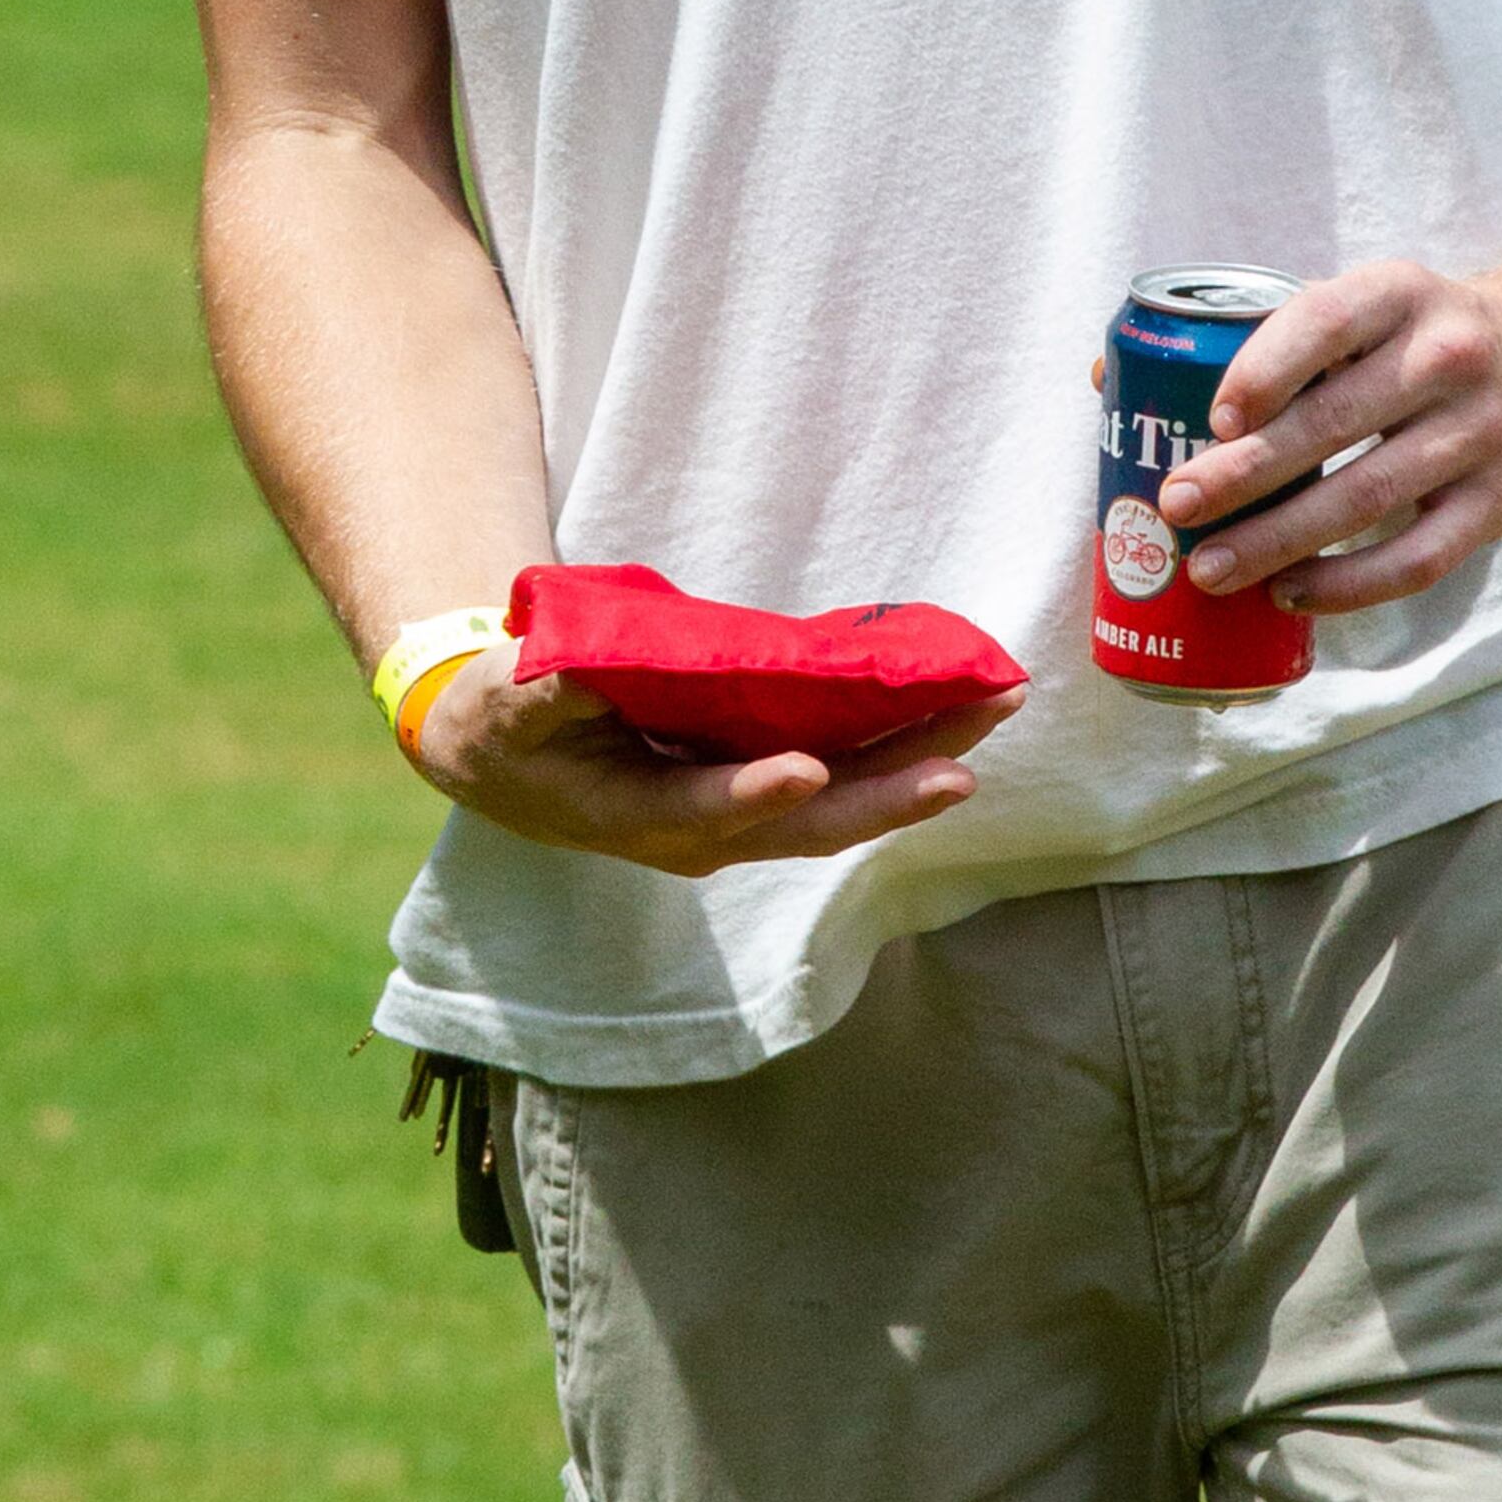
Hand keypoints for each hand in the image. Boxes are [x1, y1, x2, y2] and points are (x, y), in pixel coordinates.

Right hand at [409, 652, 1024, 875]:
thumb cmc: (508, 725)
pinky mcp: (764, 789)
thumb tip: (566, 670)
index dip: (751, 795)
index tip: (805, 772)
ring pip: (844, 804)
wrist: (509, 763)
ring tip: (993, 710)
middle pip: (808, 823)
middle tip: (965, 762)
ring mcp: (741, 817)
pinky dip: (901, 746)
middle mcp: (704, 831)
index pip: (702, 810)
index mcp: (635, 812)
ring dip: (919, 762)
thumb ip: (541, 693)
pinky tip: (956, 707)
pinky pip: (844, 777)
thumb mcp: (508, 707)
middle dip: (889, 792)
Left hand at [1153, 257, 1501, 618]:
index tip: (1213, 415)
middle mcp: (1449, 357)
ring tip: (1207, 569)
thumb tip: (1110, 381)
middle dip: (1245, 474)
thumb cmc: (1420, 334)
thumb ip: (1263, 336)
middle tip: (1175, 506)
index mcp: (1402, 294)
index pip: (1328, 320)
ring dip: (1280, 540)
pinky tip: (1290, 594)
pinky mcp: (1499, 505)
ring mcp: (1480, 435)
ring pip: (1368, 498)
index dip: (1266, 366)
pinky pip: (1419, 558)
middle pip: (1336, 423)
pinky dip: (1350, 584)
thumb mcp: (1368, 301)